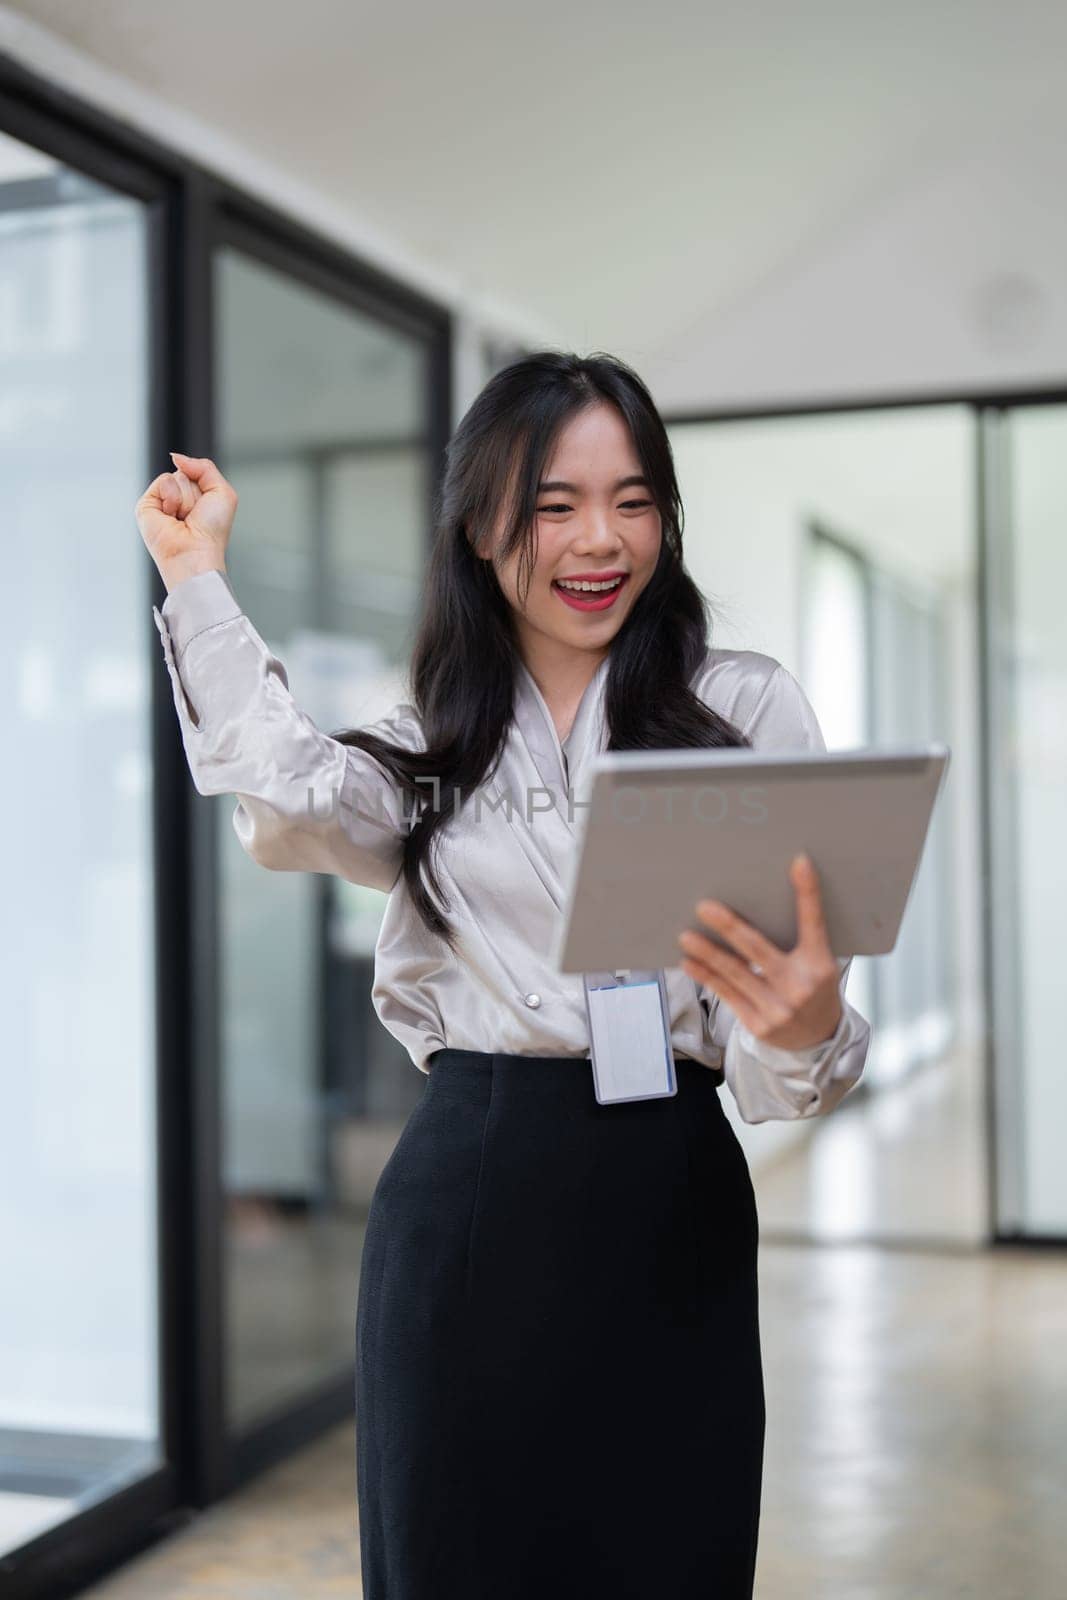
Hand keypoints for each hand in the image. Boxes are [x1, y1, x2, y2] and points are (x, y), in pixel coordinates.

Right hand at [135, 452, 235, 591]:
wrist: (195, 551)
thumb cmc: (212, 531)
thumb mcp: (222, 491)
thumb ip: (204, 467)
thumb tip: (176, 457)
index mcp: (196, 498)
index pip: (198, 471)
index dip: (206, 486)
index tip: (207, 510)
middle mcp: (178, 499)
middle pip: (187, 473)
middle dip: (196, 493)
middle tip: (194, 515)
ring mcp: (162, 501)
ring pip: (176, 476)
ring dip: (186, 498)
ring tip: (183, 518)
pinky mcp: (146, 504)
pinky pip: (163, 481)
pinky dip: (173, 498)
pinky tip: (171, 516)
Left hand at [676, 853, 842, 1051]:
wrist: (818, 1041)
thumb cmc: (813, 990)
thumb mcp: (818, 963)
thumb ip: (798, 938)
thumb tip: (758, 901)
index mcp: (820, 964)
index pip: (813, 922)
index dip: (807, 892)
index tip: (798, 862)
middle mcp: (800, 986)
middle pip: (758, 949)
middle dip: (729, 926)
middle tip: (705, 907)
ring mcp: (778, 1008)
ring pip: (735, 973)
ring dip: (707, 953)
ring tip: (686, 936)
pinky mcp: (759, 1025)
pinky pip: (727, 995)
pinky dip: (706, 977)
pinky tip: (690, 962)